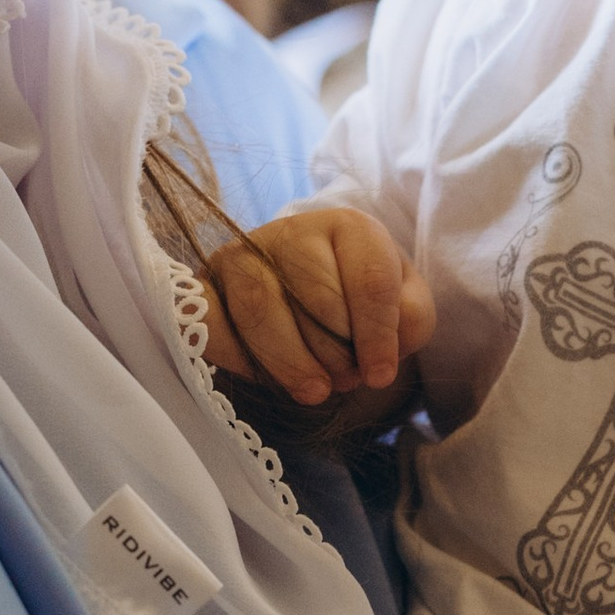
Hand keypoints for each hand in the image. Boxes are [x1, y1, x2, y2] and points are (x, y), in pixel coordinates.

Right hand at [201, 202, 434, 407]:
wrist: (307, 297)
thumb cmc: (359, 302)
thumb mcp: (403, 305)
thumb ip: (410, 321)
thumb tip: (381, 352)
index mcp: (351, 227)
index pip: (369, 282)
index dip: (376, 337)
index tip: (379, 376)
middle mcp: (293, 230)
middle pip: (316, 299)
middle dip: (335, 354)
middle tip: (344, 379)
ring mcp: (243, 255)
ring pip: (262, 311)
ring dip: (293, 363)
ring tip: (315, 388)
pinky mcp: (204, 285)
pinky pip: (212, 325)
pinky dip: (240, 361)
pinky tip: (267, 377)